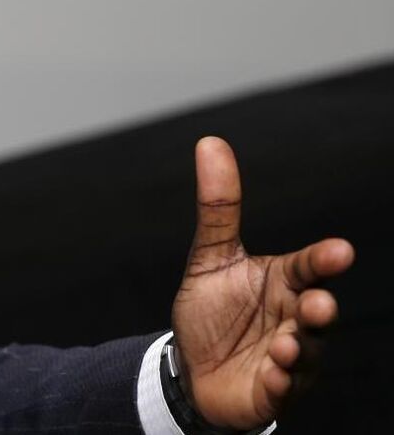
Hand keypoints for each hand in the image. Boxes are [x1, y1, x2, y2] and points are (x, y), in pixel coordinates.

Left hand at [170, 136, 353, 429]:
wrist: (193, 369)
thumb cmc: (213, 312)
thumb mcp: (210, 258)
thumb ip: (219, 207)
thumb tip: (210, 143)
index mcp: (284, 283)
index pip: (309, 268)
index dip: (323, 261)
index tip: (340, 250)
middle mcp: (295, 318)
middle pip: (317, 312)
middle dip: (320, 310)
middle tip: (318, 303)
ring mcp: (291, 357)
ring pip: (306, 352)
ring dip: (300, 349)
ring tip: (287, 345)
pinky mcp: (274, 390)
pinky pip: (284, 388)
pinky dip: (282, 381)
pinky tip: (274, 372)